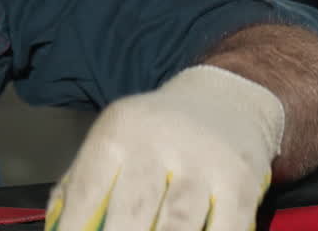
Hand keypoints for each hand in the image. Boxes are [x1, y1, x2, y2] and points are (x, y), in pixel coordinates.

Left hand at [46, 65, 284, 230]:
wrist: (225, 100)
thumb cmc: (154, 134)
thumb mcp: (113, 140)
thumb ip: (80, 186)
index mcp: (119, 132)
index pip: (89, 190)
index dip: (76, 229)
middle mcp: (159, 142)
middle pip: (133, 212)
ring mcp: (203, 163)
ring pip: (178, 225)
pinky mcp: (241, 184)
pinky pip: (223, 230)